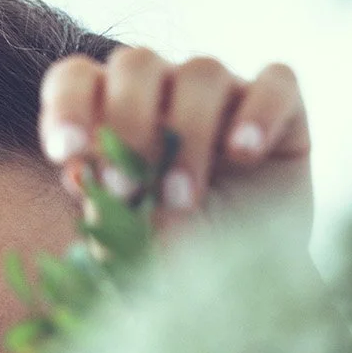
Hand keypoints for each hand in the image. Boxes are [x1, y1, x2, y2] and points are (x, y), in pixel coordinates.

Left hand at [38, 46, 311, 242]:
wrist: (244, 289)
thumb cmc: (171, 258)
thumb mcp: (127, 243)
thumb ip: (102, 208)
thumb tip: (83, 171)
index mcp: (113, 114)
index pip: (78, 79)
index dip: (67, 104)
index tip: (66, 152)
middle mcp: (166, 94)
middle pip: (137, 63)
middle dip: (127, 122)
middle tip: (127, 189)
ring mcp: (226, 95)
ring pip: (202, 72)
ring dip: (187, 134)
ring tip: (183, 199)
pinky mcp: (284, 110)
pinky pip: (276, 81)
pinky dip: (259, 112)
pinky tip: (245, 154)